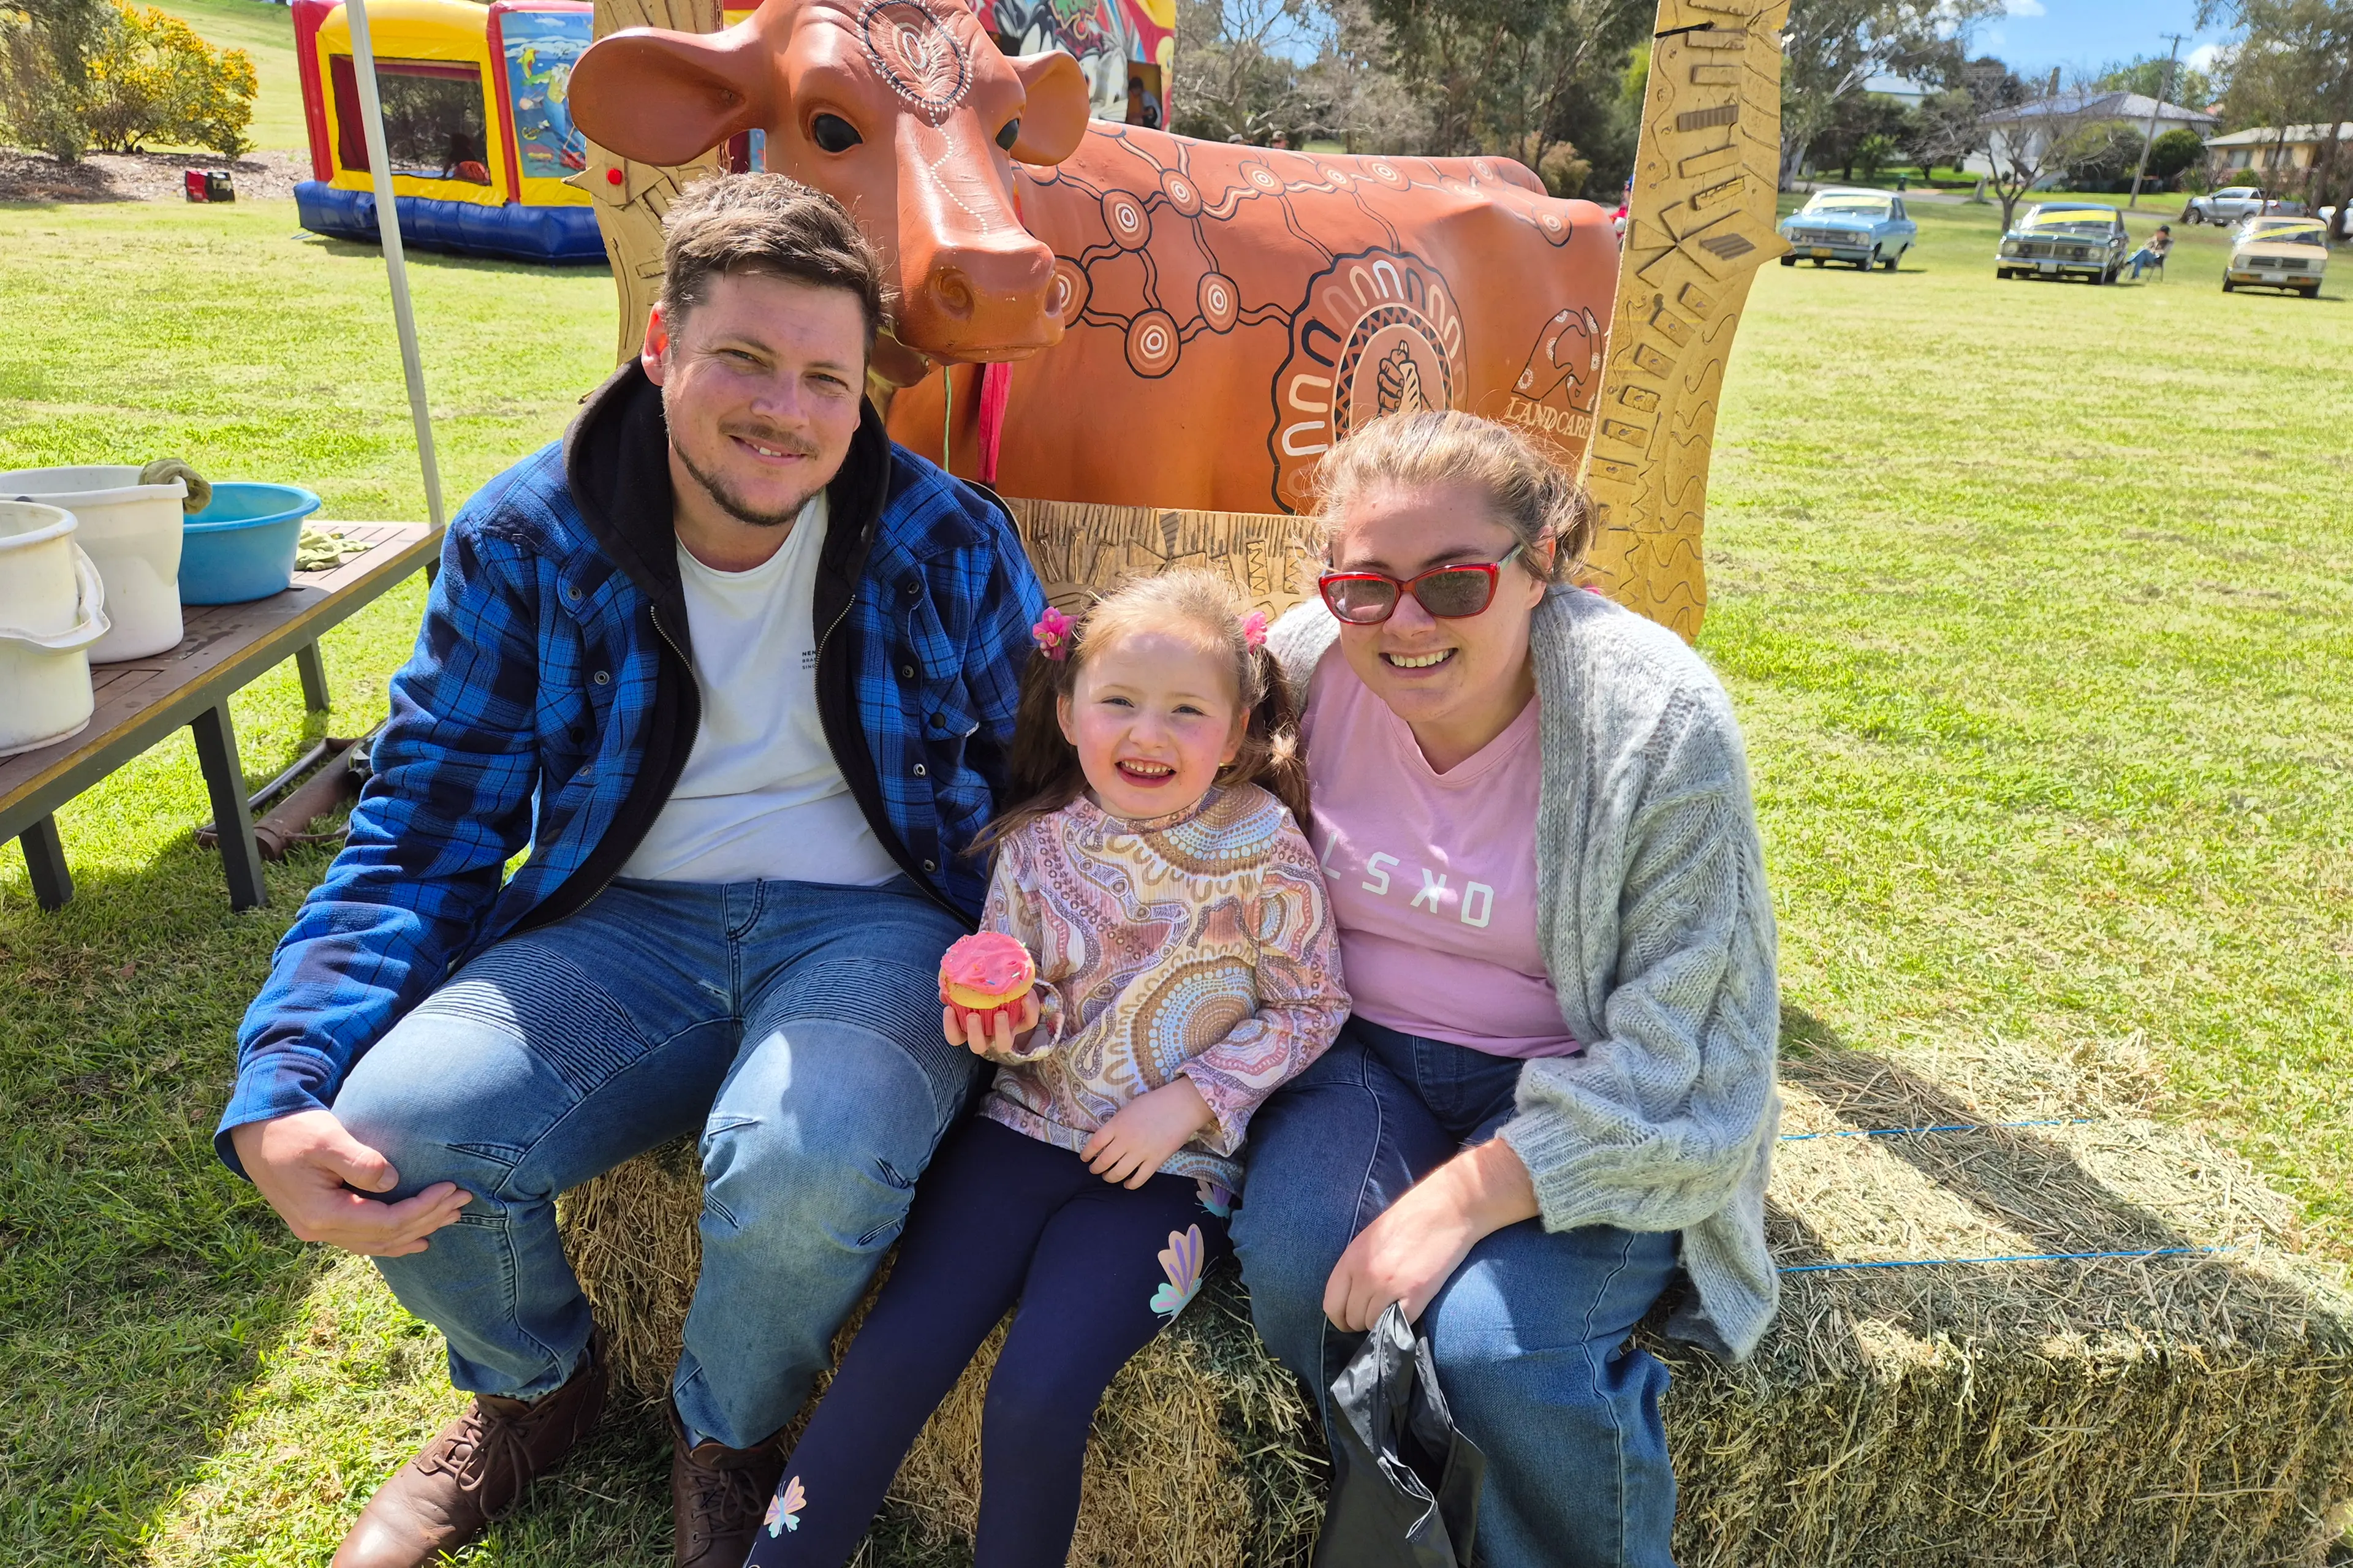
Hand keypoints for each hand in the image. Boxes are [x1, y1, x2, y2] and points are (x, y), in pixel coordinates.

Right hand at [229, 1109, 471, 1257]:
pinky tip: (414, 1237)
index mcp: (322, 1214)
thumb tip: (392, 1181)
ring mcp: (316, 1229)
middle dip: (428, 1219)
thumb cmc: (291, 1128)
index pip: (386, 1222)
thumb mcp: (326, 1137)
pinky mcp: (318, 1220)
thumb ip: (359, 1161)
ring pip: (376, 1242)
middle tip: (463, 1202)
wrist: (253, 1131)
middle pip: (386, 1236)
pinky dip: (392, 1237)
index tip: (451, 1188)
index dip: (422, 1208)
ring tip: (449, 1219)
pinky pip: (363, 1238)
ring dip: (415, 1230)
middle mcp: (318, 1230)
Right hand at [942, 989, 1041, 1057]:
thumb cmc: (984, 985)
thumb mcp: (968, 984)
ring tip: (1000, 1012)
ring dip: (1001, 1029)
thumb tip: (945, 990)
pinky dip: (1029, 1009)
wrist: (1011, 977)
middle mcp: (988, 1035)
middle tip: (973, 1016)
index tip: (948, 1010)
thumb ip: (955, 987)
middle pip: (978, 1046)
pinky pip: (1029, 1021)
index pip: (955, 1037)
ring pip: (1004, 1043)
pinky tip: (1025, 995)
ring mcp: (1007, 1032)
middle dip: (975, 1033)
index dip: (950, 1027)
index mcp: (970, 1028)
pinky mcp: (1025, 1023)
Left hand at [1081, 1079, 1214, 1188]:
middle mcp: (1126, 1140)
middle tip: (1095, 1169)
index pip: (1094, 1143)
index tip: (1084, 1158)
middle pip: (1103, 1161)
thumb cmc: (1155, 1102)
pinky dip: (1131, 1184)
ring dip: (1110, 1178)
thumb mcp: (1129, 1108)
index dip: (1086, 1154)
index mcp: (1117, 1124)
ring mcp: (1141, 1152)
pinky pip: (1139, 1179)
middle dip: (1096, 1168)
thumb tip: (1107, 1138)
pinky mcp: (1155, 1161)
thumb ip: (1117, 1124)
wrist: (1182, 1106)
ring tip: (1108, 1177)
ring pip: (1118, 1173)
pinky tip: (1127, 1184)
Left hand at [1323, 1139, 1537, 1331]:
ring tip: (1397, 1307)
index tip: (1354, 1316)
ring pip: (1373, 1326)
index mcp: (1351, 1258)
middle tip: (1380, 1311)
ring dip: (1383, 1323)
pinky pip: (1398, 1326)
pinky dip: (1402, 1324)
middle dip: (1363, 1321)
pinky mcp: (1415, 1295)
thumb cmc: (1412, 1217)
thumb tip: (1353, 1295)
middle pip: (1352, 1319)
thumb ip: (1358, 1265)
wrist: (1449, 1207)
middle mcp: (1365, 1275)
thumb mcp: (1372, 1236)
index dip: (1342, 1317)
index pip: (1331, 1305)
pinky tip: (1411, 1308)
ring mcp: (1389, 1286)